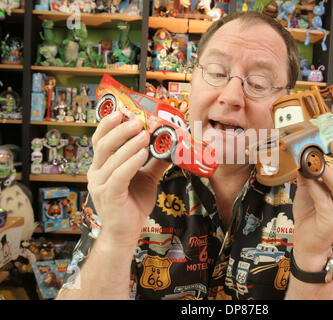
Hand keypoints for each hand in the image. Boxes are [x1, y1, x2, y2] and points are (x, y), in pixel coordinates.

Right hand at [87, 111, 170, 247]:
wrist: (126, 232)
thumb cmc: (132, 204)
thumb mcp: (146, 178)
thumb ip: (154, 162)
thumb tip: (171, 146)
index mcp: (102, 165)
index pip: (100, 139)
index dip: (108, 124)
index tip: (122, 110)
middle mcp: (96, 172)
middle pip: (103, 144)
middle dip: (120, 130)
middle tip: (137, 120)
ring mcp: (100, 185)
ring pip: (111, 158)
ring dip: (129, 144)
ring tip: (144, 135)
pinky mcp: (108, 196)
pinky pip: (118, 175)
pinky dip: (130, 162)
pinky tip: (142, 154)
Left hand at [292, 132, 332, 269]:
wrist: (307, 244)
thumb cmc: (311, 216)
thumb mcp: (310, 191)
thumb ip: (309, 176)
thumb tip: (302, 156)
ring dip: (331, 173)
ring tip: (320, 160)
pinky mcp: (332, 222)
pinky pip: (324, 201)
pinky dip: (315, 187)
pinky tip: (307, 177)